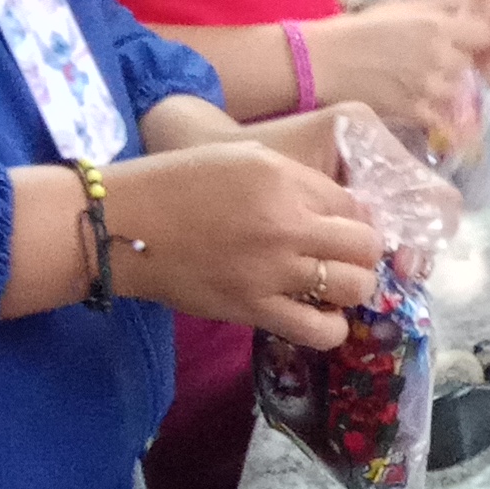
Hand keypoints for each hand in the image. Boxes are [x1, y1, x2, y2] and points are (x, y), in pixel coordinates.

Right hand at [106, 140, 383, 347]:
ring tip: (337, 287)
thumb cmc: (179, 183)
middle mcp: (286, 223)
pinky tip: (322, 318)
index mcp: (284, 178)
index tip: (344, 227)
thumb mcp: (243, 158)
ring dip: (355, 288)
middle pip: (365, 245)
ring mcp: (272, 269)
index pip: (352, 204)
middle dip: (366, 252)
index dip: (355, 218)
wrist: (123, 225)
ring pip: (354, 287)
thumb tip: (340, 209)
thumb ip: (294, 179)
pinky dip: (332, 328)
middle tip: (348, 257)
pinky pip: (318, 330)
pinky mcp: (253, 308)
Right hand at [288, 2, 489, 140]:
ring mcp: (428, 88)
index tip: (462, 40)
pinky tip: (417, 105)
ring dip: (443, 89)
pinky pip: (439, 117)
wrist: (323, 62)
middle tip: (433, 62)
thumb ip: (437, 11)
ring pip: (456, 91)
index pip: (483, 34)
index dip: (473, 37)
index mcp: (436, 26)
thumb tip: (467, 10)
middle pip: (468, 64)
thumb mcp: (400, 9)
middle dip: (455, 63)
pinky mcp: (414, 112)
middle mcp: (439, 56)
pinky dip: (432, 114)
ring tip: (420, 84)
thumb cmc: (357, 30)